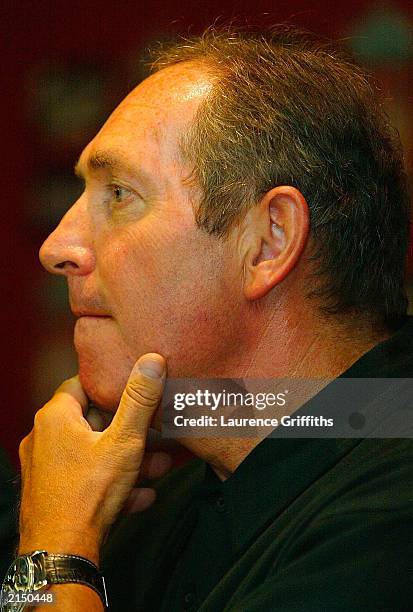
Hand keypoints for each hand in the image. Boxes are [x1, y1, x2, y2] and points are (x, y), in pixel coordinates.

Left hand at [18, 353, 166, 563]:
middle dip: (128, 430)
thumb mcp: (124, 441)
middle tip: (156, 433)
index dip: (110, 387)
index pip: (82, 385)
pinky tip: (139, 495)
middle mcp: (43, 439)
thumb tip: (152, 361)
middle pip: (92, 422)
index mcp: (55, 418)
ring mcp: (45, 469)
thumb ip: (139, 400)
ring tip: (158, 466)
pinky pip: (86, 480)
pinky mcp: (51, 493)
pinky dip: (112, 483)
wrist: (61, 555)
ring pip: (93, 454)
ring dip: (126, 459)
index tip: (134, 390)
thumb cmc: (87, 494)